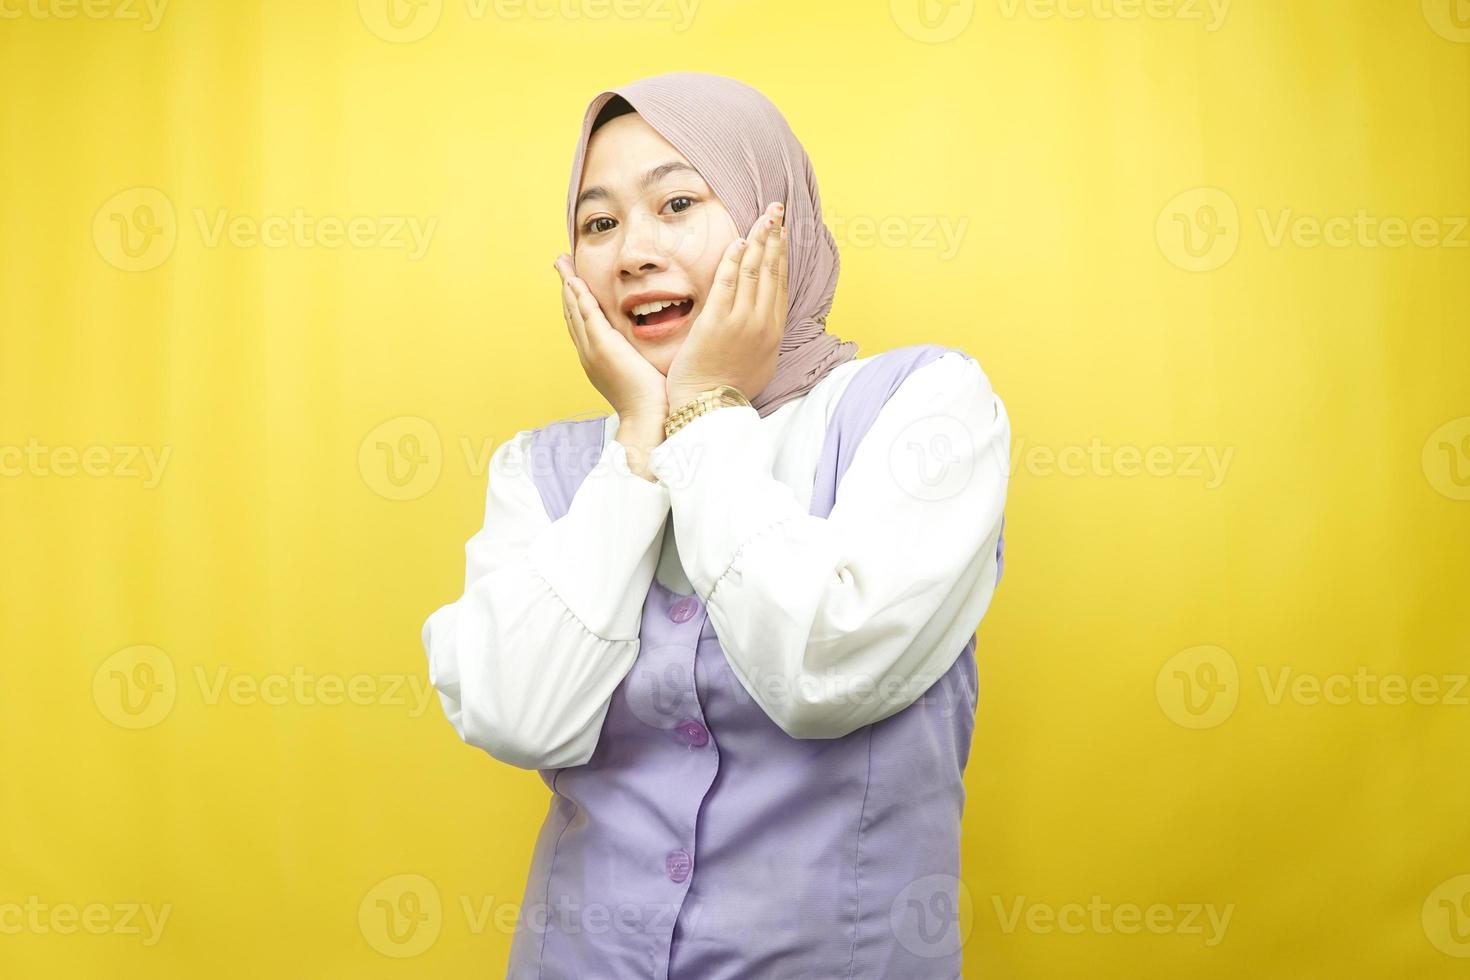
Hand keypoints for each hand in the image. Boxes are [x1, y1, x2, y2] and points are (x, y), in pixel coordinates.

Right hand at [554, 254, 669, 426]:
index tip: (573, 281)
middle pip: (572, 314)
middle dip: (566, 287)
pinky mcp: (602, 346)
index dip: (576, 301)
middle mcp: (589, 353)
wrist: (648, 418)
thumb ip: (639, 355)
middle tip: (560, 264)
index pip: (582, 324)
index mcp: (597, 358)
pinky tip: (575, 280)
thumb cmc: (652, 400)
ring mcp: (592, 350)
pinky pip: (587, 315)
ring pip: (575, 311)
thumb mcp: (642, 372)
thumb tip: (648, 347)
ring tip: (562, 263)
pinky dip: (579, 296)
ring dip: (568, 285)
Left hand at [665, 201, 788, 410]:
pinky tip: (738, 242)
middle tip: (777, 211)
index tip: (783, 233)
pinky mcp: (717, 322)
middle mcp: (762, 323)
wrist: (711, 408)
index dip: (783, 255)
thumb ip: (763, 337)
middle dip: (775, 237)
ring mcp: (741, 322)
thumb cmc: (730, 390)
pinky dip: (734, 261)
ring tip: (763, 218)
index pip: (781, 284)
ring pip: (754, 272)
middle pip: (772, 271)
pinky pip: (727, 284)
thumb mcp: (760, 364)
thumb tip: (764, 320)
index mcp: (774, 332)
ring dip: (759, 241)